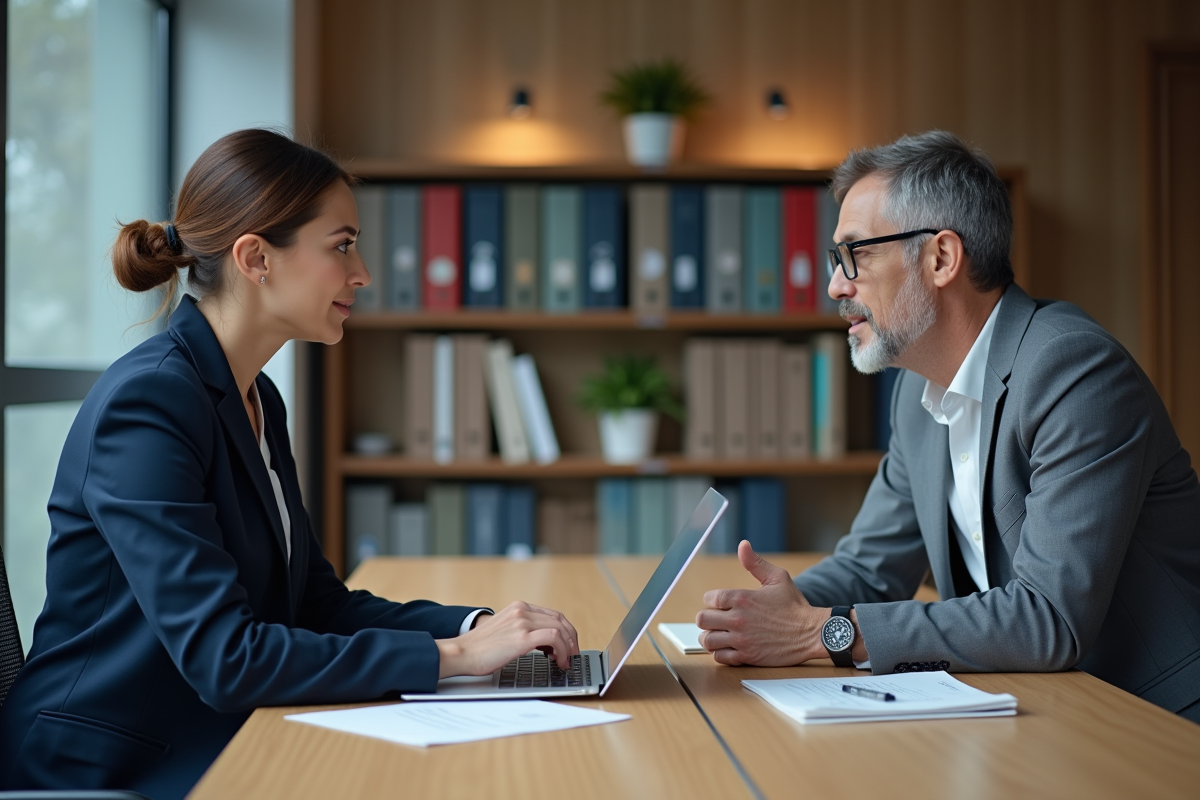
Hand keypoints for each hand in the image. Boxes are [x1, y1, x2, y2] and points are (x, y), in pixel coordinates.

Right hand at [435, 601, 579, 678]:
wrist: (461, 653)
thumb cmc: (479, 648)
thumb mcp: (504, 630)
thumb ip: (523, 630)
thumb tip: (546, 644)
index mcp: (518, 607)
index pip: (552, 614)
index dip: (565, 630)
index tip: (568, 645)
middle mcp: (521, 610)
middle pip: (560, 619)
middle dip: (571, 639)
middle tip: (573, 654)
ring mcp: (522, 622)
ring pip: (560, 628)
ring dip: (568, 646)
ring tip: (566, 660)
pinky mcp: (522, 637)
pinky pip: (554, 638)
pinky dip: (562, 650)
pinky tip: (559, 661)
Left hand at [695, 540, 826, 665]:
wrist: (811, 632)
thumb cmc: (795, 605)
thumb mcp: (777, 578)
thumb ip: (756, 563)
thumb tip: (743, 545)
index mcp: (742, 598)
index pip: (709, 598)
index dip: (713, 601)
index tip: (721, 604)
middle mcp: (738, 618)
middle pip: (702, 619)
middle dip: (708, 618)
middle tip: (717, 620)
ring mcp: (741, 639)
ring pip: (707, 640)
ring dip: (710, 637)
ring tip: (719, 635)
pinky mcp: (746, 656)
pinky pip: (719, 657)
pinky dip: (720, 653)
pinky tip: (728, 647)